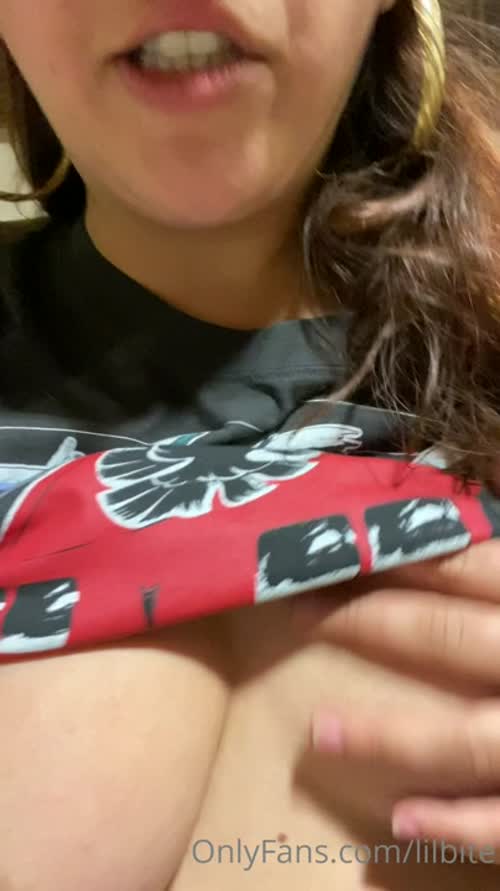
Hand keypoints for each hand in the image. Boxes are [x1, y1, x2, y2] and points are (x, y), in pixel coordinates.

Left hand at [293, 539, 499, 855]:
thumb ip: (496, 575)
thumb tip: (450, 537)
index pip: (463, 568)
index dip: (395, 558)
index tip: (333, 552)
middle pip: (447, 636)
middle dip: (367, 622)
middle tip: (297, 612)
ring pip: (463, 738)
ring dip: (387, 736)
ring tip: (319, 732)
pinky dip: (458, 823)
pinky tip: (401, 821)